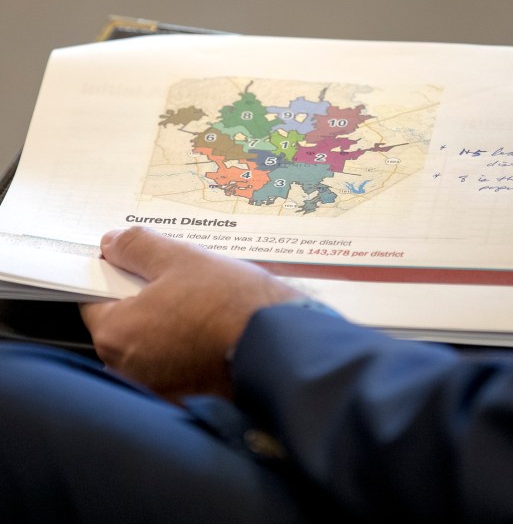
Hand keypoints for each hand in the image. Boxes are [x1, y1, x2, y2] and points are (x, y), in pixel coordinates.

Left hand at [79, 226, 303, 401]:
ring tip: (209, 310)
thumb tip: (114, 244)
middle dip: (149, 304)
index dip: (118, 277)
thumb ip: (138, 248)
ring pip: (155, 348)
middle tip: (186, 286)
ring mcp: (159, 390)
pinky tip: (217, 336)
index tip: (141, 268)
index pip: (95, 299)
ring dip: (172, 329)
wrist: (284, 348)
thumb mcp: (182, 259)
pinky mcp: (189, 400)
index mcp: (117, 333)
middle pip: (127, 326)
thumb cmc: (234, 306)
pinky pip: (180, 369)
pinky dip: (191, 354)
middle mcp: (129, 370)